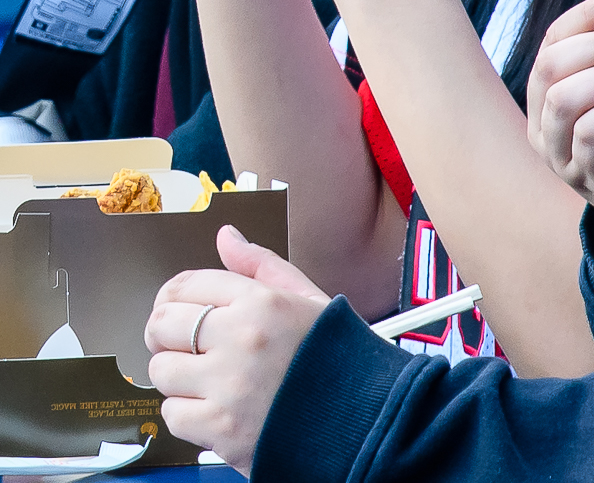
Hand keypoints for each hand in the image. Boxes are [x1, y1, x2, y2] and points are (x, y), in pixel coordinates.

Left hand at [145, 225, 329, 476]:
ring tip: (205, 379)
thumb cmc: (331, 357)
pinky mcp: (221, 429)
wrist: (359, 418)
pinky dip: (186, 414)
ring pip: (162, 370)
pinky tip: (213, 408)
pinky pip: (171, 414)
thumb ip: (260, 264)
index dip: (173, 298)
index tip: (177, 310)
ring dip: (177, 376)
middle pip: (162, 324)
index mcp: (262, 300)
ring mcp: (229, 384)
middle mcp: (242, 336)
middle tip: (184, 346)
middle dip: (166, 335)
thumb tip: (225, 236)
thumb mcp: (304, 298)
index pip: (185, 285)